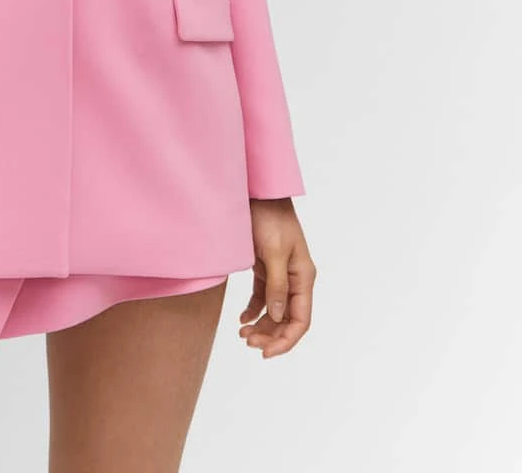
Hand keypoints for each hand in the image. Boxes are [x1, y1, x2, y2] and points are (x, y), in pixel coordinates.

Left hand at [238, 196, 314, 357]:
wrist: (257, 193)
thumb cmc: (270, 218)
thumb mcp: (274, 253)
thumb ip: (277, 286)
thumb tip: (278, 317)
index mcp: (303, 277)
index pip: (301, 320)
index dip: (286, 340)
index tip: (266, 353)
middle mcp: (295, 279)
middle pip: (288, 319)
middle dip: (271, 335)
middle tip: (248, 343)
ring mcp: (281, 274)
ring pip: (275, 311)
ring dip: (262, 326)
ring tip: (243, 334)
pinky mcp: (266, 268)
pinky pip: (263, 297)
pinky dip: (254, 311)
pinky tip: (242, 319)